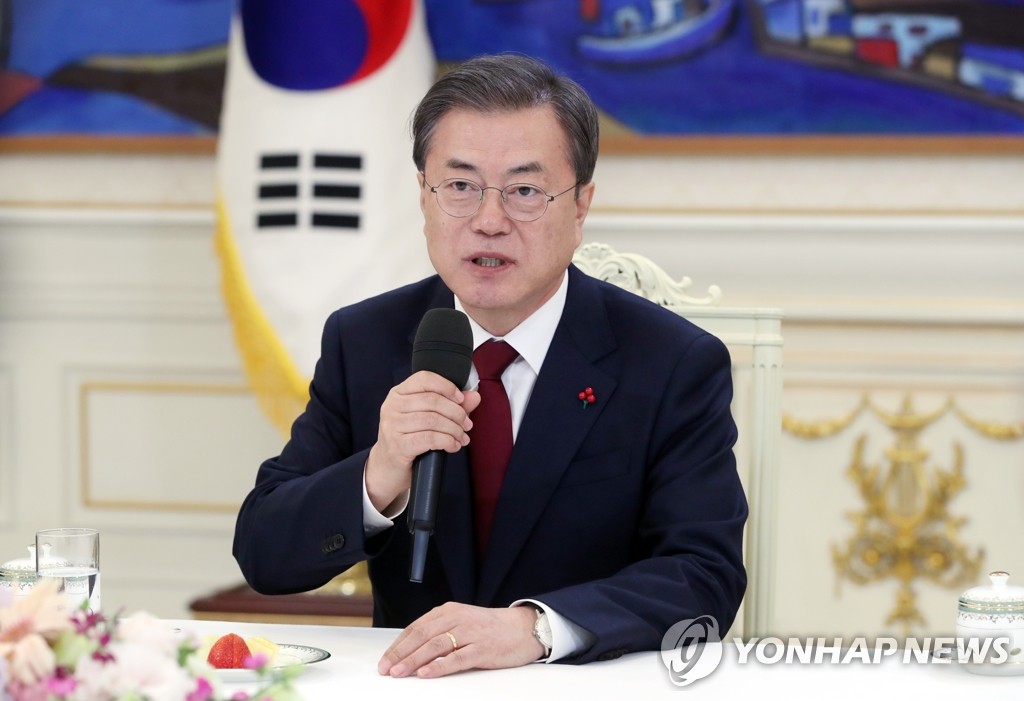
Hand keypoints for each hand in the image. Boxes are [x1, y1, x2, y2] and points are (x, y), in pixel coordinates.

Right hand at [365, 372, 480, 512]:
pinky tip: (453, 446)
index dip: (447, 387)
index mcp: (398, 393)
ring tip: (462, 437)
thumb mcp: (427, 418)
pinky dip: (447, 441)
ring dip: (454, 429)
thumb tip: (474, 396)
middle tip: (467, 424)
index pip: (424, 379)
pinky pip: (429, 439)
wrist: (388, 467)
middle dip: (456, 413)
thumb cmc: (409, 439)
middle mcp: (392, 406)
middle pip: (432, 401)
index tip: (461, 399)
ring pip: (432, 420)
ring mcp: (392, 426)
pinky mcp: (397, 446)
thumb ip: (451, 405)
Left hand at [378, 602, 542, 677]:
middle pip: (422, 636)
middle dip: (401, 654)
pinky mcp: (482, 649)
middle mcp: (457, 619)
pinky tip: (426, 673)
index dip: (398, 645)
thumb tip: (411, 649)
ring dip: (413, 661)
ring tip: (399, 672)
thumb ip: (439, 631)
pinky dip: (439, 666)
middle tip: (386, 668)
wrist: (523, 628)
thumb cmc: (490, 628)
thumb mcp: (462, 622)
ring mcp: (470, 633)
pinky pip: (456, 658)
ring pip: (435, 646)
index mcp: (449, 611)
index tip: (385, 659)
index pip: (416, 627)